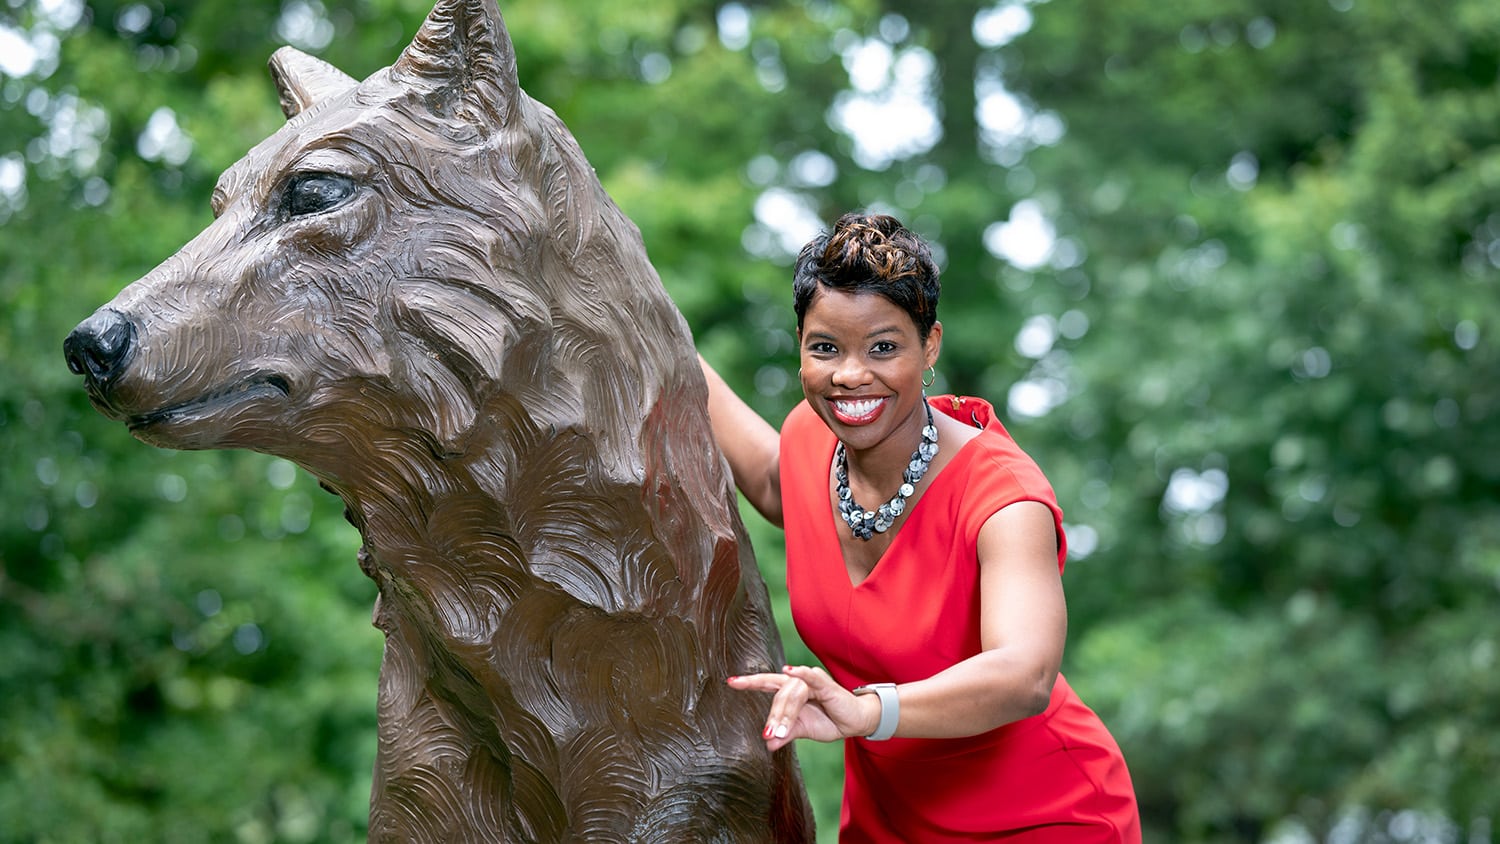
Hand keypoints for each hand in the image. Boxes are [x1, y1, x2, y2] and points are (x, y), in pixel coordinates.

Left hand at [727, 666, 880, 750]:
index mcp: (791, 691)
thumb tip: (767, 745)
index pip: (767, 684)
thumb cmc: (829, 720)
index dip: (749, 682)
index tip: (730, 682)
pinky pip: (812, 678)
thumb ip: (785, 734)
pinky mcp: (827, 685)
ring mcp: (812, 682)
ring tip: (780, 732)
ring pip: (792, 694)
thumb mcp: (803, 730)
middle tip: (768, 735)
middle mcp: (798, 683)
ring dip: (785, 714)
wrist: (855, 722)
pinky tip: (790, 670)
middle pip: (779, 696)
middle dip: (773, 717)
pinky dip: (801, 673)